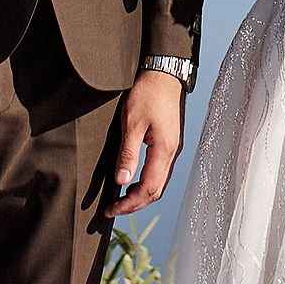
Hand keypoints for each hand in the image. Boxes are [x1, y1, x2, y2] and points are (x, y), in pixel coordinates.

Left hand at [110, 68, 186, 217]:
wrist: (165, 73)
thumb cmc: (148, 93)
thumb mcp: (132, 123)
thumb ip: (128, 154)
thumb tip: (121, 181)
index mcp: (164, 150)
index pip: (148, 188)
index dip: (129, 203)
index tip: (111, 209)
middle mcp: (172, 153)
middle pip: (156, 191)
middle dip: (134, 204)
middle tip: (113, 210)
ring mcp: (173, 149)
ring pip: (159, 183)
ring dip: (141, 195)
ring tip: (121, 200)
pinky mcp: (170, 143)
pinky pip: (160, 172)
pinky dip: (147, 183)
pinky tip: (133, 181)